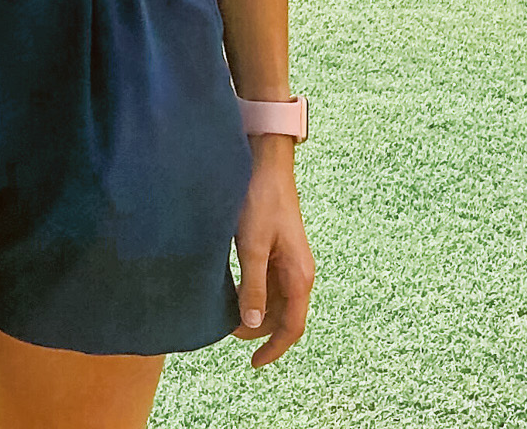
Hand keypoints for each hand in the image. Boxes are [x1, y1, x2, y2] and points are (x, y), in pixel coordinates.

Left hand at [233, 137, 313, 368]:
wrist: (266, 162)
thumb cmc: (261, 200)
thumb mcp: (252, 246)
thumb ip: (253, 287)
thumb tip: (252, 326)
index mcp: (300, 275)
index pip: (292, 327)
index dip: (274, 349)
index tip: (253, 364)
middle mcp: (299, 271)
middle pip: (283, 316)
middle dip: (259, 330)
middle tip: (227, 330)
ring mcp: (289, 260)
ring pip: (275, 300)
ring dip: (256, 311)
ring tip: (227, 313)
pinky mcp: (278, 249)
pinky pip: (269, 281)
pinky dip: (254, 292)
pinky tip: (233, 290)